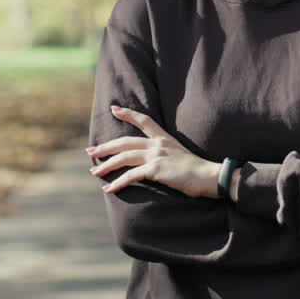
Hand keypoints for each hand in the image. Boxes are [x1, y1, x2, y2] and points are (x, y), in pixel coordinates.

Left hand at [88, 105, 220, 197]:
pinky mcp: (156, 169)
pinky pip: (131, 175)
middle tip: (90, 152)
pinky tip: (109, 190)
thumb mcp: (180, 155)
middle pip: (125, 141)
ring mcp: (157, 155)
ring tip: (94, 172)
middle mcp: (158, 144)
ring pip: (124, 157)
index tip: (113, 109)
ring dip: (107, 165)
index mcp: (164, 138)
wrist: (209, 176)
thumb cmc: (197, 170)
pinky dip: (118, 183)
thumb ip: (165, 154)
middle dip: (105, 147)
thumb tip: (153, 162)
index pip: (143, 120)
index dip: (127, 114)